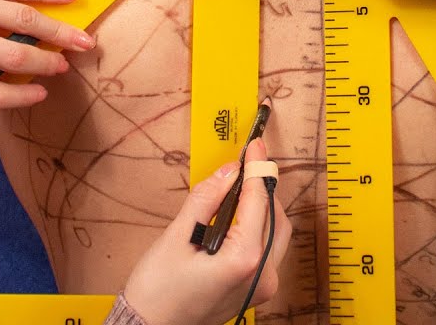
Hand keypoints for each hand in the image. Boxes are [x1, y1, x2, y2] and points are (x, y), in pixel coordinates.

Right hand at [123, 139, 291, 324]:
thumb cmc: (158, 291)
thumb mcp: (177, 236)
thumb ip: (206, 199)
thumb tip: (229, 172)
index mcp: (244, 259)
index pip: (259, 201)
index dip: (256, 168)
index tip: (255, 145)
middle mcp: (262, 275)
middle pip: (276, 217)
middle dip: (262, 188)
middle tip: (245, 164)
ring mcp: (262, 286)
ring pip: (277, 234)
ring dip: (263, 209)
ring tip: (239, 189)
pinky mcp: (256, 291)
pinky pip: (268, 250)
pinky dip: (259, 228)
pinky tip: (239, 218)